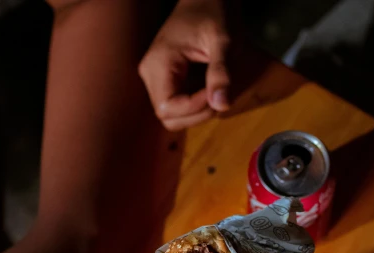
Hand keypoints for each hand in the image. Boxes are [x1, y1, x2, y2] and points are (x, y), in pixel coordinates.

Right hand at [139, 0, 230, 130]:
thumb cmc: (213, 13)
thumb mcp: (223, 41)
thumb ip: (221, 73)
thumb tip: (221, 105)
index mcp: (158, 64)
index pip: (168, 108)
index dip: (194, 109)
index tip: (215, 93)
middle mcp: (150, 74)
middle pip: (167, 117)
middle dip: (196, 115)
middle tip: (217, 95)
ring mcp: (155, 79)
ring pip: (171, 117)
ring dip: (196, 114)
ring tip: (214, 92)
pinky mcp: (164, 82)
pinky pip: (176, 107)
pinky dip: (194, 107)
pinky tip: (208, 90)